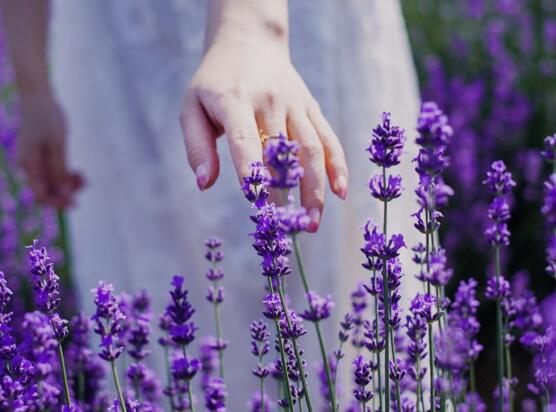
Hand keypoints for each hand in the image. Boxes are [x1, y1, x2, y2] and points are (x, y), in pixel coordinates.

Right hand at [18, 91, 82, 208]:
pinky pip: (52, 172)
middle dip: (66, 192)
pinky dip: (65, 174)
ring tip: (84, 178)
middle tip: (85, 183)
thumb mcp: (57, 144)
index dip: (57, 202)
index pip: (41, 194)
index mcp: (29, 165)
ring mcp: (34, 160)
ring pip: (51, 181)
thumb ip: (59, 169)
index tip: (76, 204)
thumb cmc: (47, 117)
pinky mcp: (41, 154)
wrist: (38, 96)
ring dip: (68, 184)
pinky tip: (78, 172)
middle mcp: (29, 165)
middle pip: (47, 190)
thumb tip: (63, 192)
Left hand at [180, 37, 347, 231]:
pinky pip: (328, 138)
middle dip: (286, 193)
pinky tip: (341, 192)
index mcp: (234, 100)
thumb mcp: (192, 107)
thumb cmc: (214, 83)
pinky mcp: (311, 107)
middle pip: (282, 152)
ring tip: (312, 223)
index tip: (256, 203)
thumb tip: (204, 183)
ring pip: (311, 149)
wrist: (249, 42)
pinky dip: (337, 165)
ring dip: (315, 188)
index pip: (245, 139)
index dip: (252, 171)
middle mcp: (269, 101)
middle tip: (287, 229)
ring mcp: (295, 104)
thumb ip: (197, 146)